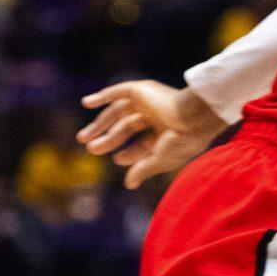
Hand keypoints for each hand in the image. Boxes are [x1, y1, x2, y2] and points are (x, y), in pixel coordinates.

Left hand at [78, 79, 224, 189]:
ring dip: (99, 123)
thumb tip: (129, 185)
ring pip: (118, 112)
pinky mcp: (142, 90)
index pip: (143, 143)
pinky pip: (118, 91)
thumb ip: (143, 169)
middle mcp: (157, 115)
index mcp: (167, 131)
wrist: (194, 117)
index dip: (129, 153)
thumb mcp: (160, 159)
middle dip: (108, 139)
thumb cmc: (183, 141)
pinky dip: (102, 96)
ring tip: (82, 138)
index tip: (117, 160)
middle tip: (90, 149)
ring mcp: (149, 101)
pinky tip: (86, 103)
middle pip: (125, 127)